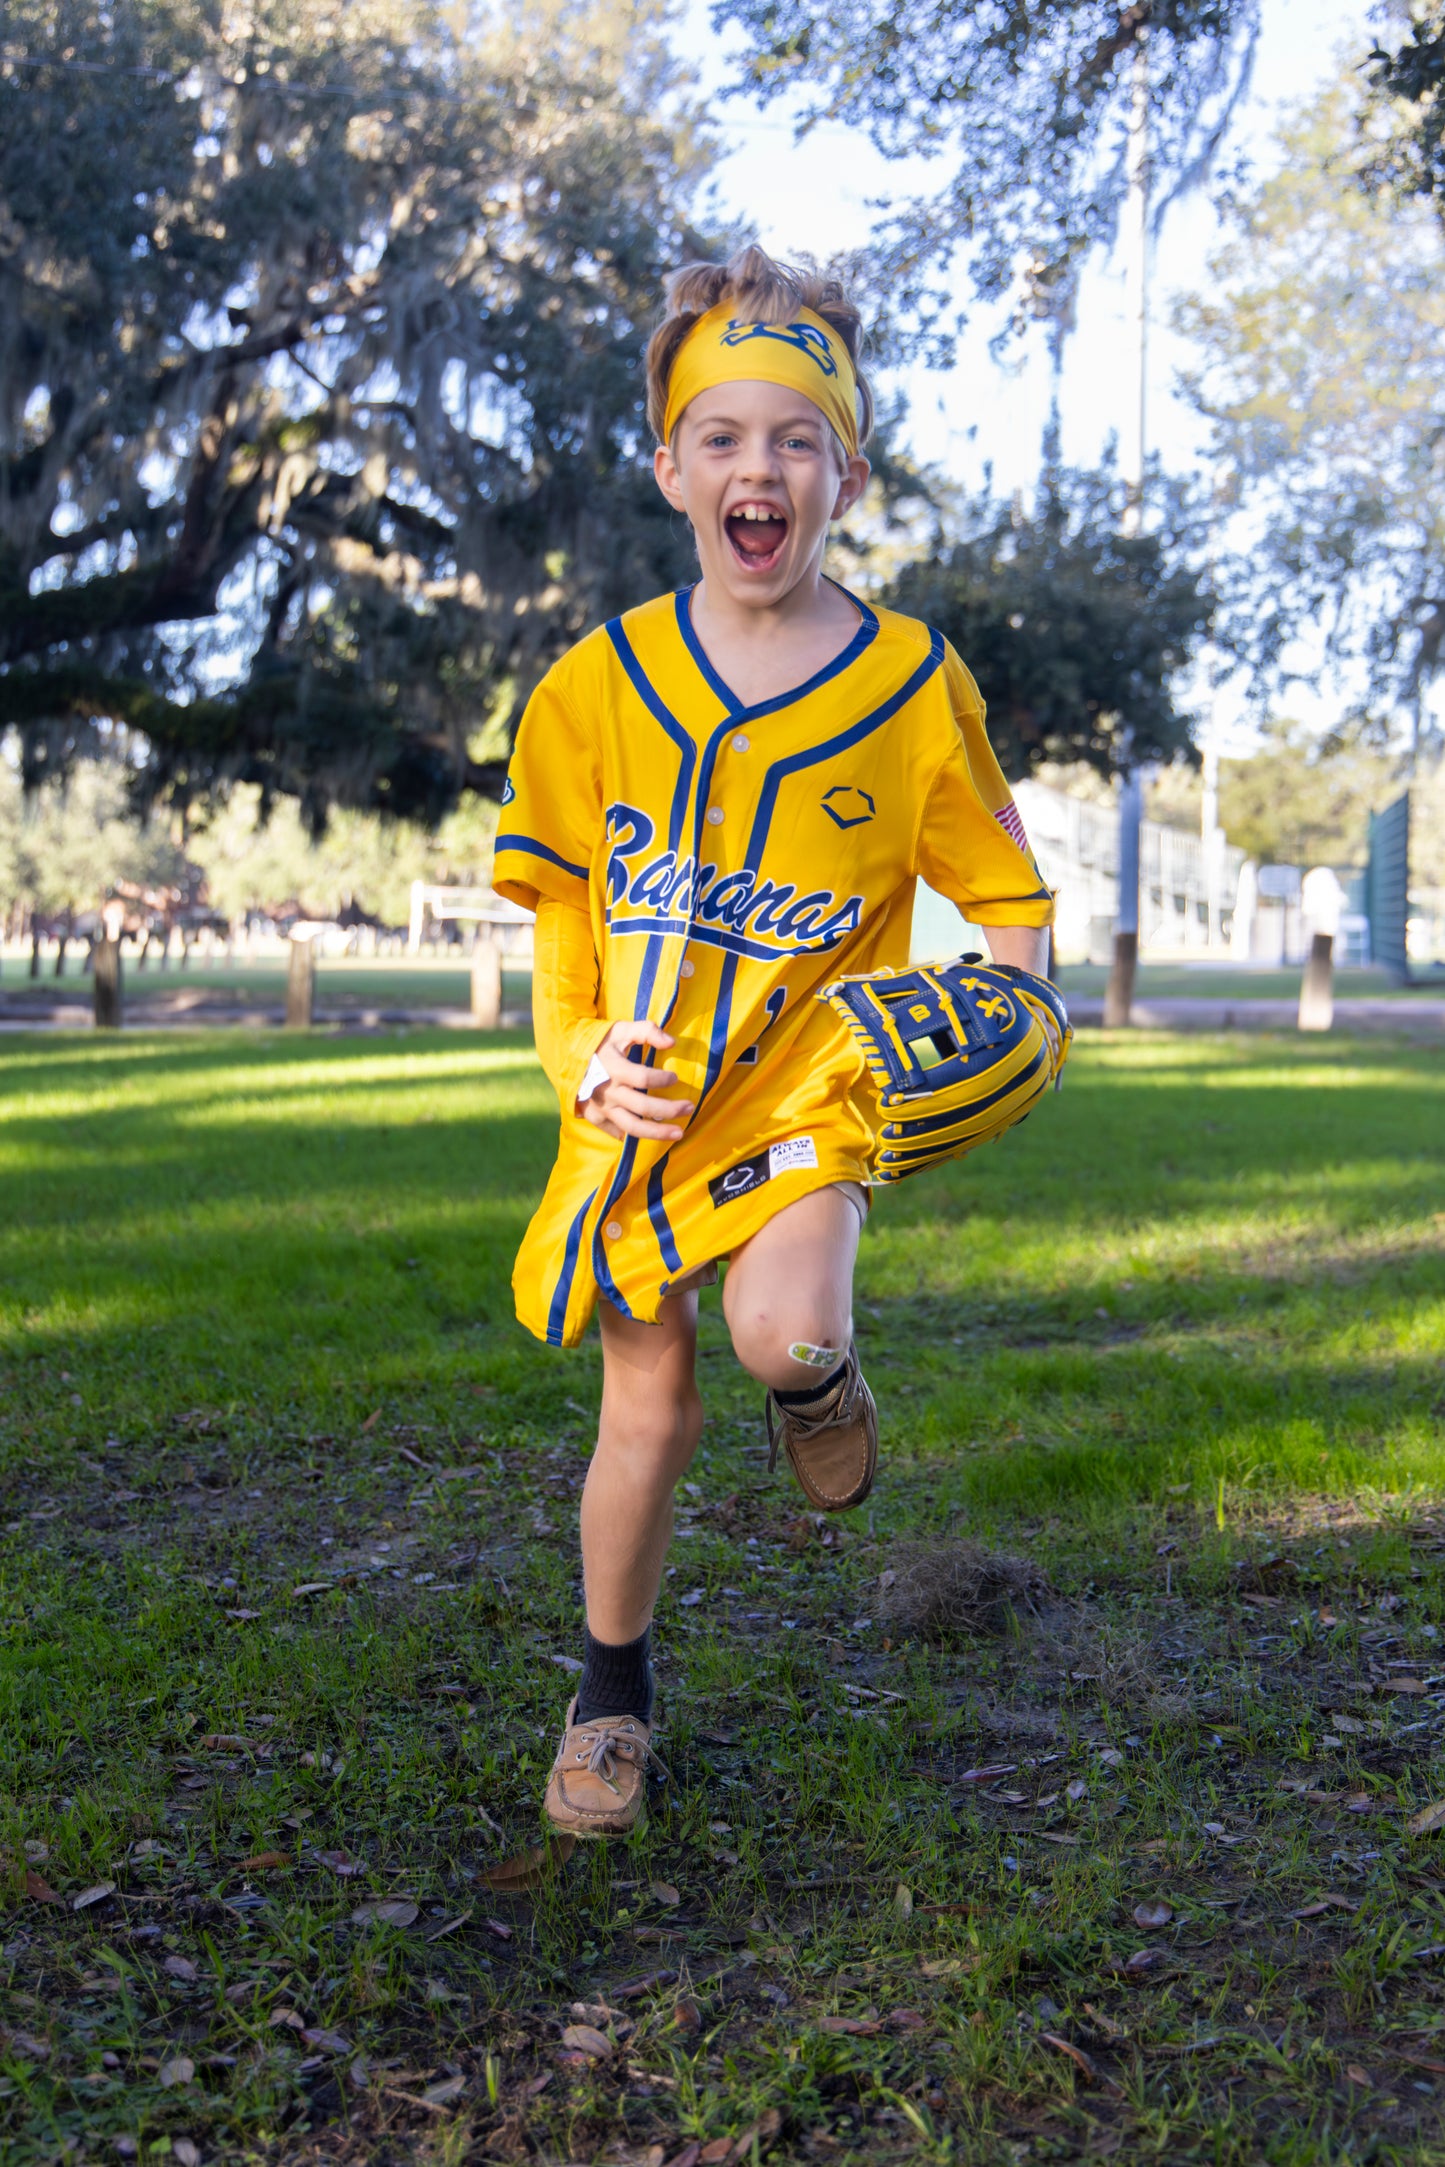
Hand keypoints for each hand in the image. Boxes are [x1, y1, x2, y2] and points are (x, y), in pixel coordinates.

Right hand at [580, 1019, 694, 1142]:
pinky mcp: (595, 1118)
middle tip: (690, 1107)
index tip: (675, 1078)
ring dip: (658, 1132)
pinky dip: (634, 1137)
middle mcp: (607, 1091)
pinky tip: (651, 1136)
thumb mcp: (621, 1029)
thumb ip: (647, 1031)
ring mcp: (601, 1107)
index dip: (663, 1079)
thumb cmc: (600, 1043)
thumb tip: (672, 1042)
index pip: (643, 1078)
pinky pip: (617, 1132)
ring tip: (679, 1133)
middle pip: (643, 1106)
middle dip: (670, 1109)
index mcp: (613, 1067)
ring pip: (632, 1126)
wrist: (566, 1057)